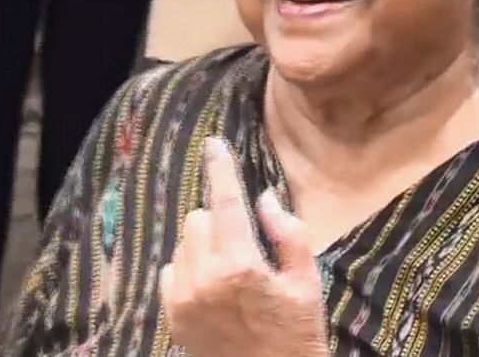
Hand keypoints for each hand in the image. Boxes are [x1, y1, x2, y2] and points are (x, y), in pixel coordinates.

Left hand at [160, 138, 327, 356]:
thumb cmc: (296, 334)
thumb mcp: (306, 283)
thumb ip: (287, 234)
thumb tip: (264, 199)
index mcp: (241, 266)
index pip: (226, 203)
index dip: (221, 169)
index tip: (214, 144)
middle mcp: (205, 278)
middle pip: (198, 218)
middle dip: (219, 220)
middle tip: (244, 244)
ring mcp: (183, 298)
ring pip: (184, 243)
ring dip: (204, 244)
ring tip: (231, 271)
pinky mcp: (172, 314)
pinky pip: (171, 270)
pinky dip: (189, 268)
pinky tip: (213, 288)